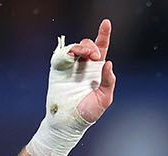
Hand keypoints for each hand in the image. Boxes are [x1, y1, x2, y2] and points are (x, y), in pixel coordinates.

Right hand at [27, 19, 116, 155]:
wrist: (67, 122)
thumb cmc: (87, 112)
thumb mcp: (104, 99)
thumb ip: (108, 81)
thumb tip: (108, 63)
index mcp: (96, 70)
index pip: (102, 48)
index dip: (103, 35)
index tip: (106, 23)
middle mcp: (84, 66)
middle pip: (88, 45)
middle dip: (92, 45)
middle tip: (94, 56)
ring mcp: (71, 67)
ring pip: (75, 47)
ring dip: (81, 47)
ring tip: (83, 55)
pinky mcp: (58, 69)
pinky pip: (62, 54)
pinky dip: (66, 52)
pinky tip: (72, 56)